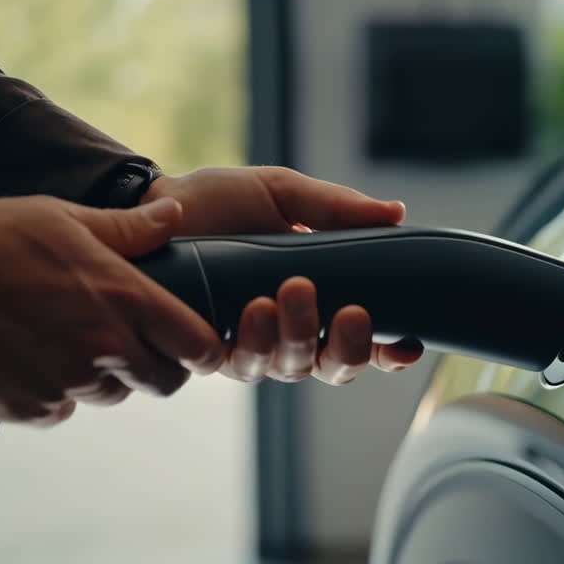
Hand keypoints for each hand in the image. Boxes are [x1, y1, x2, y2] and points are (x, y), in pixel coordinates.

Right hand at [0, 183, 220, 425]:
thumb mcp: (58, 218)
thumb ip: (126, 229)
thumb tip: (175, 217)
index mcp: (124, 298)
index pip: (197, 345)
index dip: (202, 348)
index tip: (194, 345)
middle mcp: (104, 347)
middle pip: (162, 381)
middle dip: (155, 366)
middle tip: (127, 341)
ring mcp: (67, 384)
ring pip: (109, 394)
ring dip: (98, 375)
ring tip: (59, 337)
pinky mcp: (28, 410)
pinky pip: (59, 409)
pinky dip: (51, 392)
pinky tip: (21, 356)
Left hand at [143, 167, 422, 383]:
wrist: (157, 204)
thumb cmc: (223, 201)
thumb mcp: (285, 194)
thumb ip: (337, 208)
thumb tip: (395, 213)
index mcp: (320, 302)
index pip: (365, 342)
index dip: (389, 352)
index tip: (407, 346)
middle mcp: (291, 334)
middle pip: (335, 368)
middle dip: (349, 346)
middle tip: (352, 311)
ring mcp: (252, 347)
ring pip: (292, 369)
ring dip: (300, 336)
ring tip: (293, 293)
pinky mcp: (211, 352)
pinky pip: (242, 365)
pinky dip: (255, 341)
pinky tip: (256, 311)